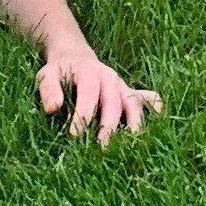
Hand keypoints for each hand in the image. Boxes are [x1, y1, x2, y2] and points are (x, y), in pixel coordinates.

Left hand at [35, 41, 159, 143]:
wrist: (74, 57)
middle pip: (114, 102)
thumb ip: (49, 90)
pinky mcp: (128, 92)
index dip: (83, 115)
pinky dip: (154, 108)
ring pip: (133, 103)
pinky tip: (157, 123)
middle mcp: (110, 78)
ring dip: (134, 124)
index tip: (74, 136)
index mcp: (90, 72)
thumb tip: (53, 109)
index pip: (89, 95)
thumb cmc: (59, 70)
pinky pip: (147, 97)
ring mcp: (121, 85)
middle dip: (109, 126)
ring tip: (131, 146)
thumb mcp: (47, 75)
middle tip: (102, 148)